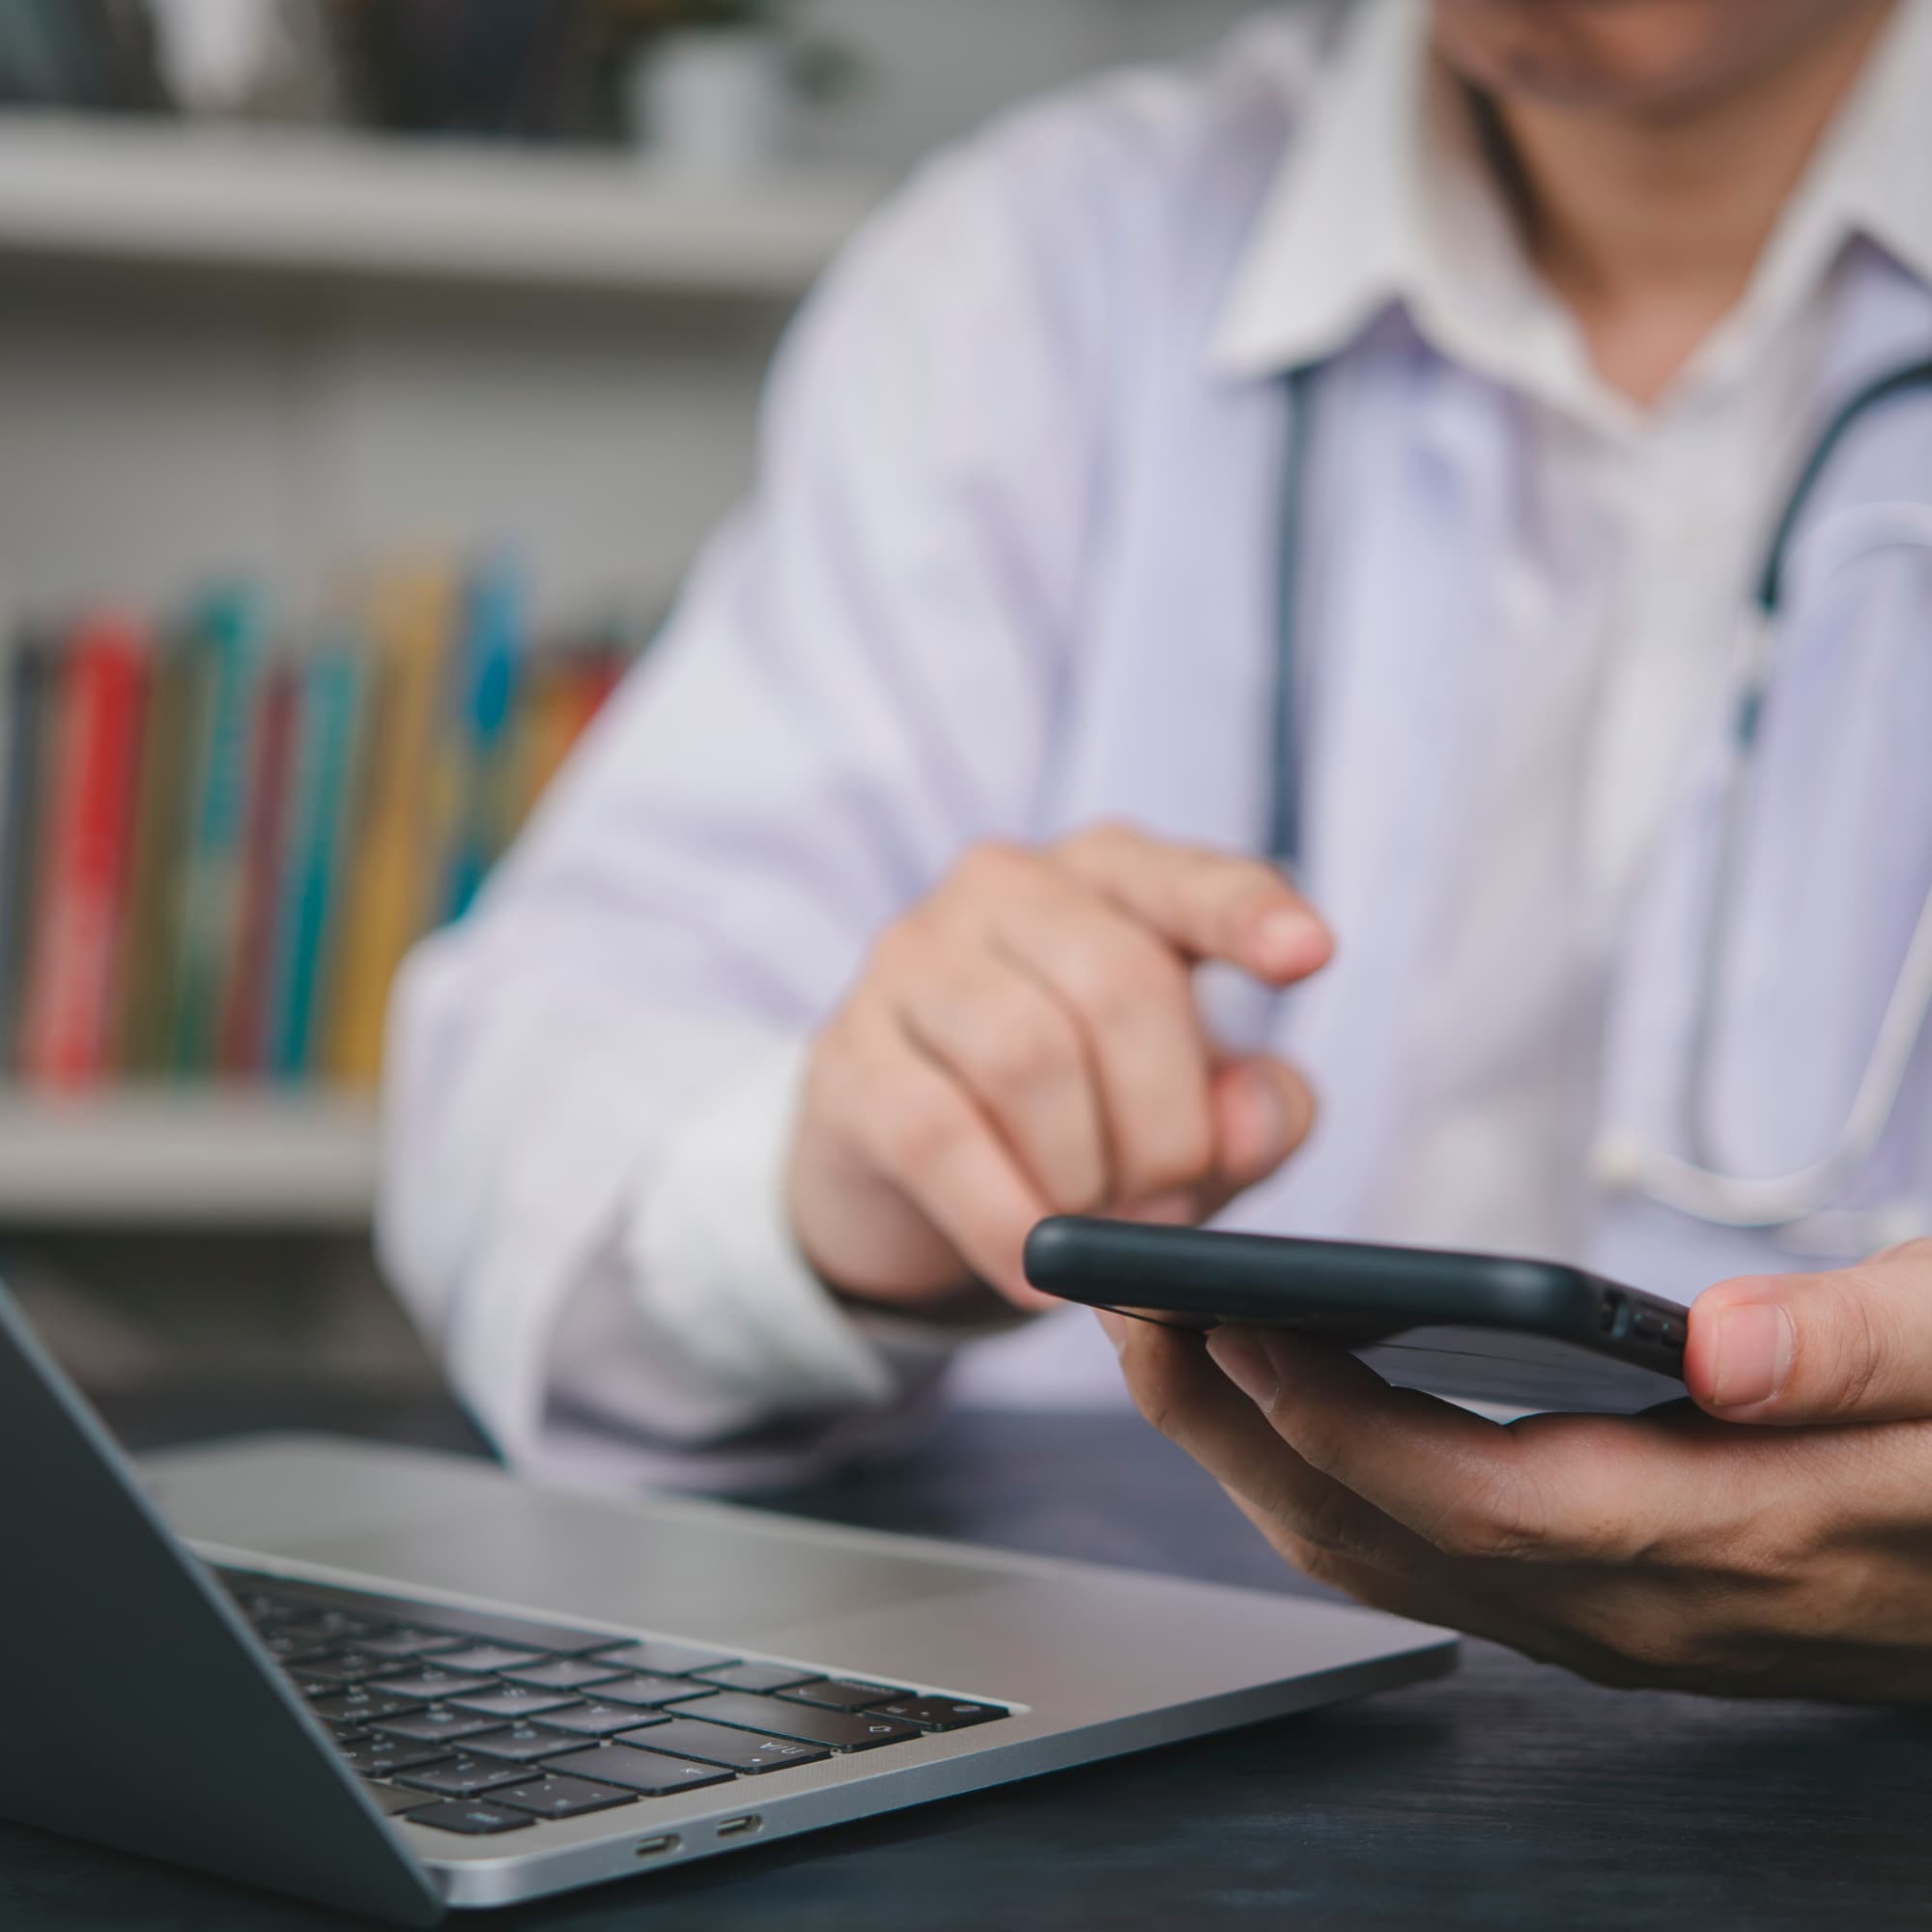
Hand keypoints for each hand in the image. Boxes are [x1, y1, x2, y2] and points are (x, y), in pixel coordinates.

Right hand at [787, 823, 1330, 1311]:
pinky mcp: (847, 1057)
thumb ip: (1248, 1114)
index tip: (1311, 955)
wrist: (901, 1172)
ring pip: (1027, 1053)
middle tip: (1171, 1208)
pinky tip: (1035, 1271)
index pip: (1184, 877)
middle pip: (1117, 984)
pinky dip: (1004, 1219)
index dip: (1246, 914)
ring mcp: (910, 962)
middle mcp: (1003, 888)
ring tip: (1095, 1234)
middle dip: (1167, 1124)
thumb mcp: (1185, 1116)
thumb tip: (1251, 1122)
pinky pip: (938, 1134)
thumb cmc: (1075, 1118)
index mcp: (1106, 875)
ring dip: (1084, 1175)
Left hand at [1105, 1238, 1931, 1700]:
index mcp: (1733, 1537)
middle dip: (1231, 1430)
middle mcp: (1647, 1603)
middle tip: (1119, 1307)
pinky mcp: (1600, 1593)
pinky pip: (1416, 1550)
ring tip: (1160, 1332)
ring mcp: (1614, 1616)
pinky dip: (1318, 1469)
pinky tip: (1273, 1392)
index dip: (1341, 1423)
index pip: (1484, 1503)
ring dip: (1251, 1451)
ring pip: (1383, 1555)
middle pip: (1387, 1539)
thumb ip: (1866, 1352)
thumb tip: (1722, 1343)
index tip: (1229, 1324)